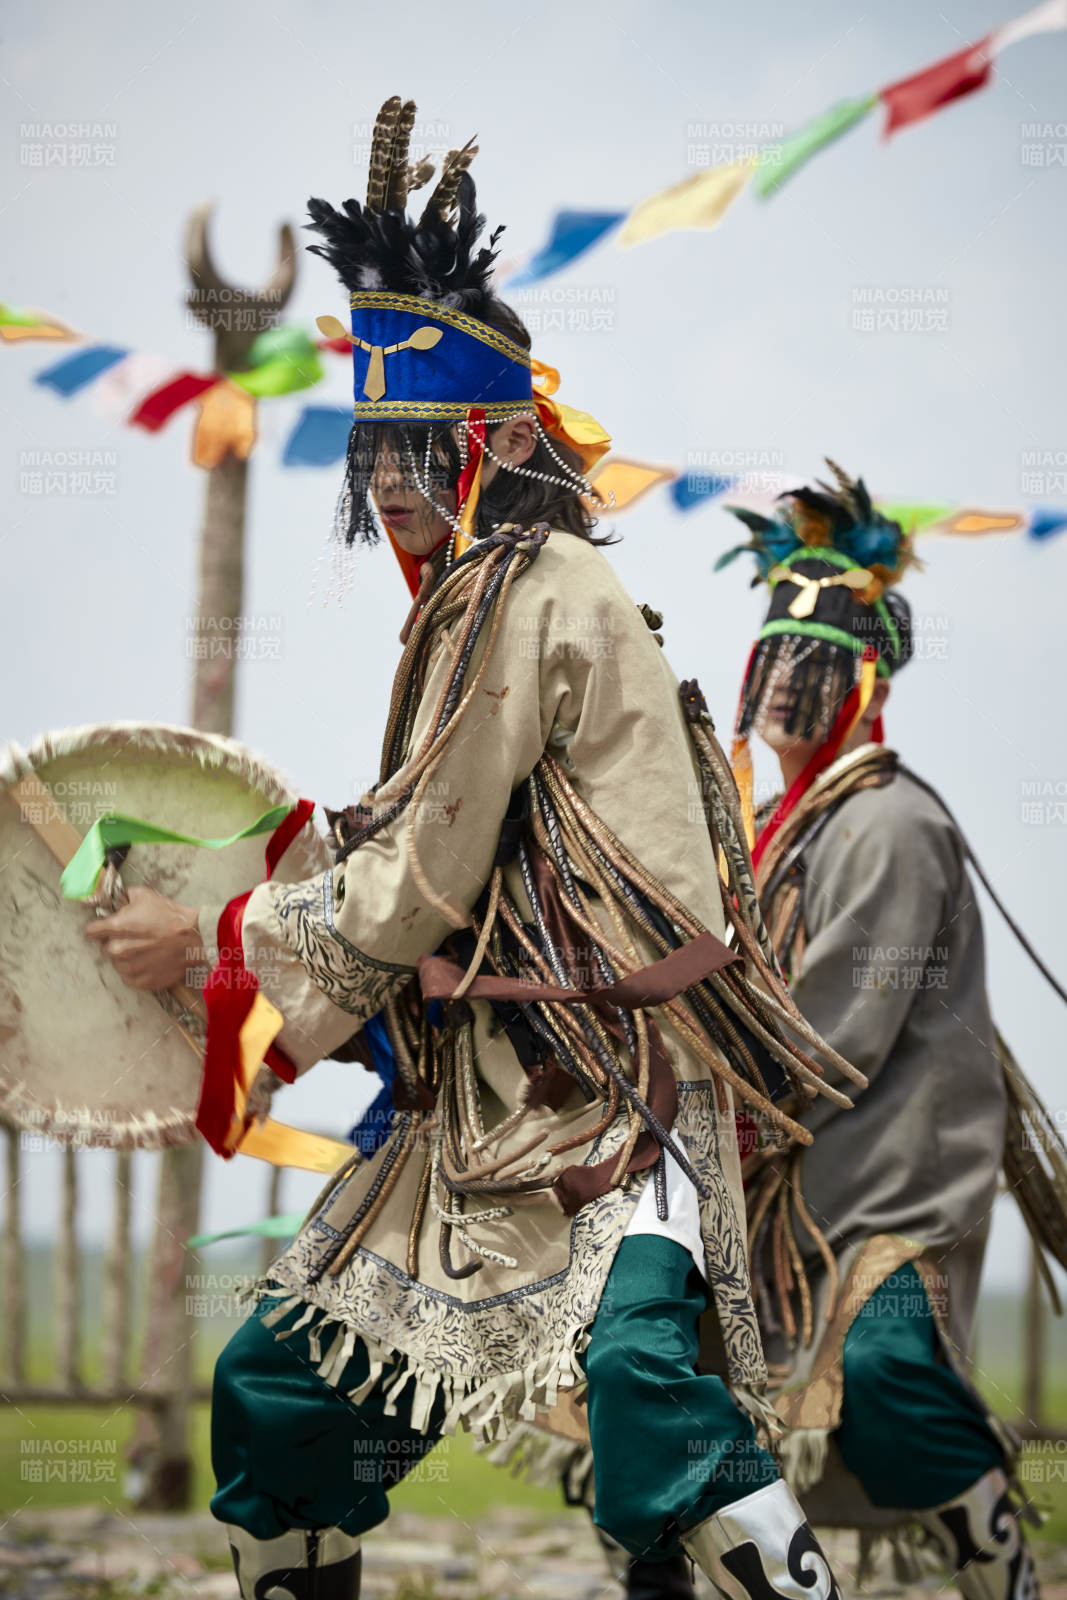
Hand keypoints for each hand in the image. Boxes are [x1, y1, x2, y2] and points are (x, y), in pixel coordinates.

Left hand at [84, 885, 206, 991]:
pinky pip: (129, 977)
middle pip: (106, 948)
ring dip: (127, 958)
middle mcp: (119, 950)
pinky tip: (150, 962)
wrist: (196, 939)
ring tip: (146, 950)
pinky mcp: (141, 982)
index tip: (104, 928)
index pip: (91, 931)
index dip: (99, 928)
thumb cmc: (173, 918)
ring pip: (118, 964)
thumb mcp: (147, 896)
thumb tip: (118, 899)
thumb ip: (126, 897)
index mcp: (117, 927)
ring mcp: (130, 968)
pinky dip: (137, 971)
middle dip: (117, 942)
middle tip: (135, 938)